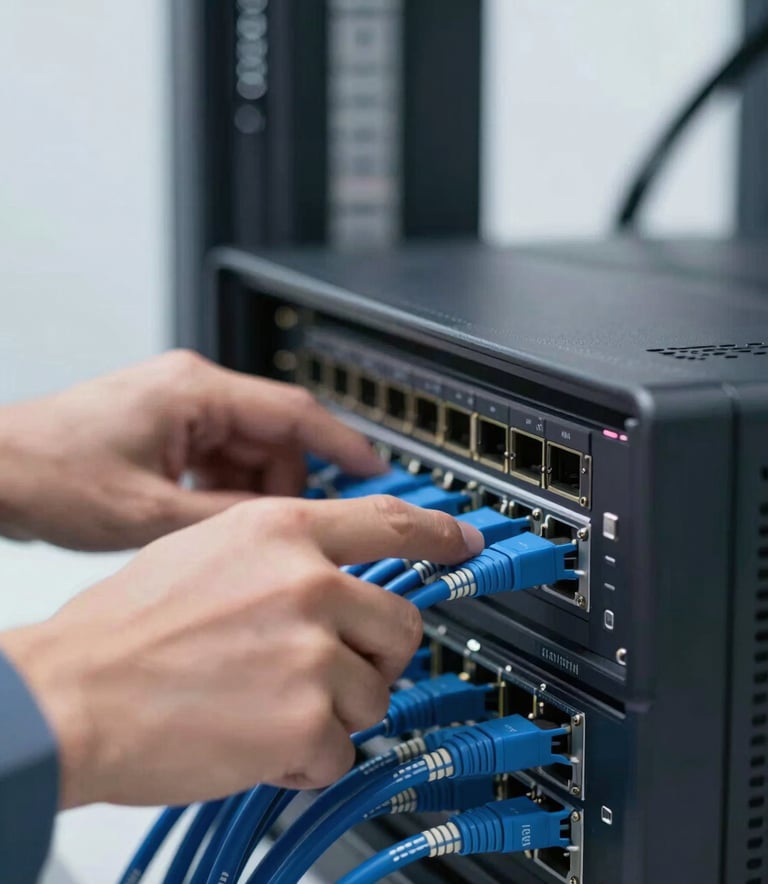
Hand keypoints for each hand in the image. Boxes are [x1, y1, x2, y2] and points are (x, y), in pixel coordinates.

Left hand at [0, 350, 383, 549]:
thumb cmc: (47, 474)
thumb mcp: (148, 513)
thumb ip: (225, 519)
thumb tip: (283, 531)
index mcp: (195, 392)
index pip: (295, 413)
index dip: (343, 446)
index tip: (375, 470)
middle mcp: (192, 392)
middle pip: (273, 437)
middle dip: (283, 486)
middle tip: (285, 530)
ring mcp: (178, 410)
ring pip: (247, 452)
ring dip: (248, 493)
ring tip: (227, 532)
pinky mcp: (165, 430)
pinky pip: (218, 459)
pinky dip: (221, 491)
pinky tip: (203, 520)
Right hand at [0, 495, 483, 806]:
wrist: (71, 694)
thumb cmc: (128, 628)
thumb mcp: (210, 551)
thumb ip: (287, 556)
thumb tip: (342, 576)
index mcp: (282, 532)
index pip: (389, 522)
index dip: (440, 535)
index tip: (466, 543)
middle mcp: (307, 583)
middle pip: (401, 623)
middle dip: (373, 654)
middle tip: (322, 668)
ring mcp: (312, 652)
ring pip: (376, 691)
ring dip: (333, 709)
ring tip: (265, 703)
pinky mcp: (306, 722)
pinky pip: (343, 748)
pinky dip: (308, 756)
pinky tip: (255, 739)